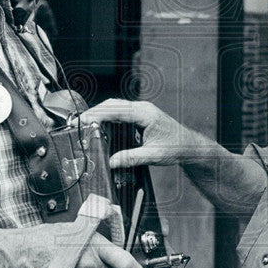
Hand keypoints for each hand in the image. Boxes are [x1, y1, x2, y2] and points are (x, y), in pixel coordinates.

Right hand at [79, 99, 210, 168]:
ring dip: (100, 113)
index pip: (117, 110)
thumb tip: (112, 162)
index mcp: (145, 114)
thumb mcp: (153, 155)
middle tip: (79, 122)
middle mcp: (142, 108)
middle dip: (95, 112)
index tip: (84, 120)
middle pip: (113, 104)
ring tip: (85, 123)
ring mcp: (141, 109)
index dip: (98, 114)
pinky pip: (121, 111)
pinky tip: (100, 124)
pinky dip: (108, 115)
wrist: (189, 146)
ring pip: (115, 106)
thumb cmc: (176, 148)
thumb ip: (132, 158)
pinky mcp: (140, 114)